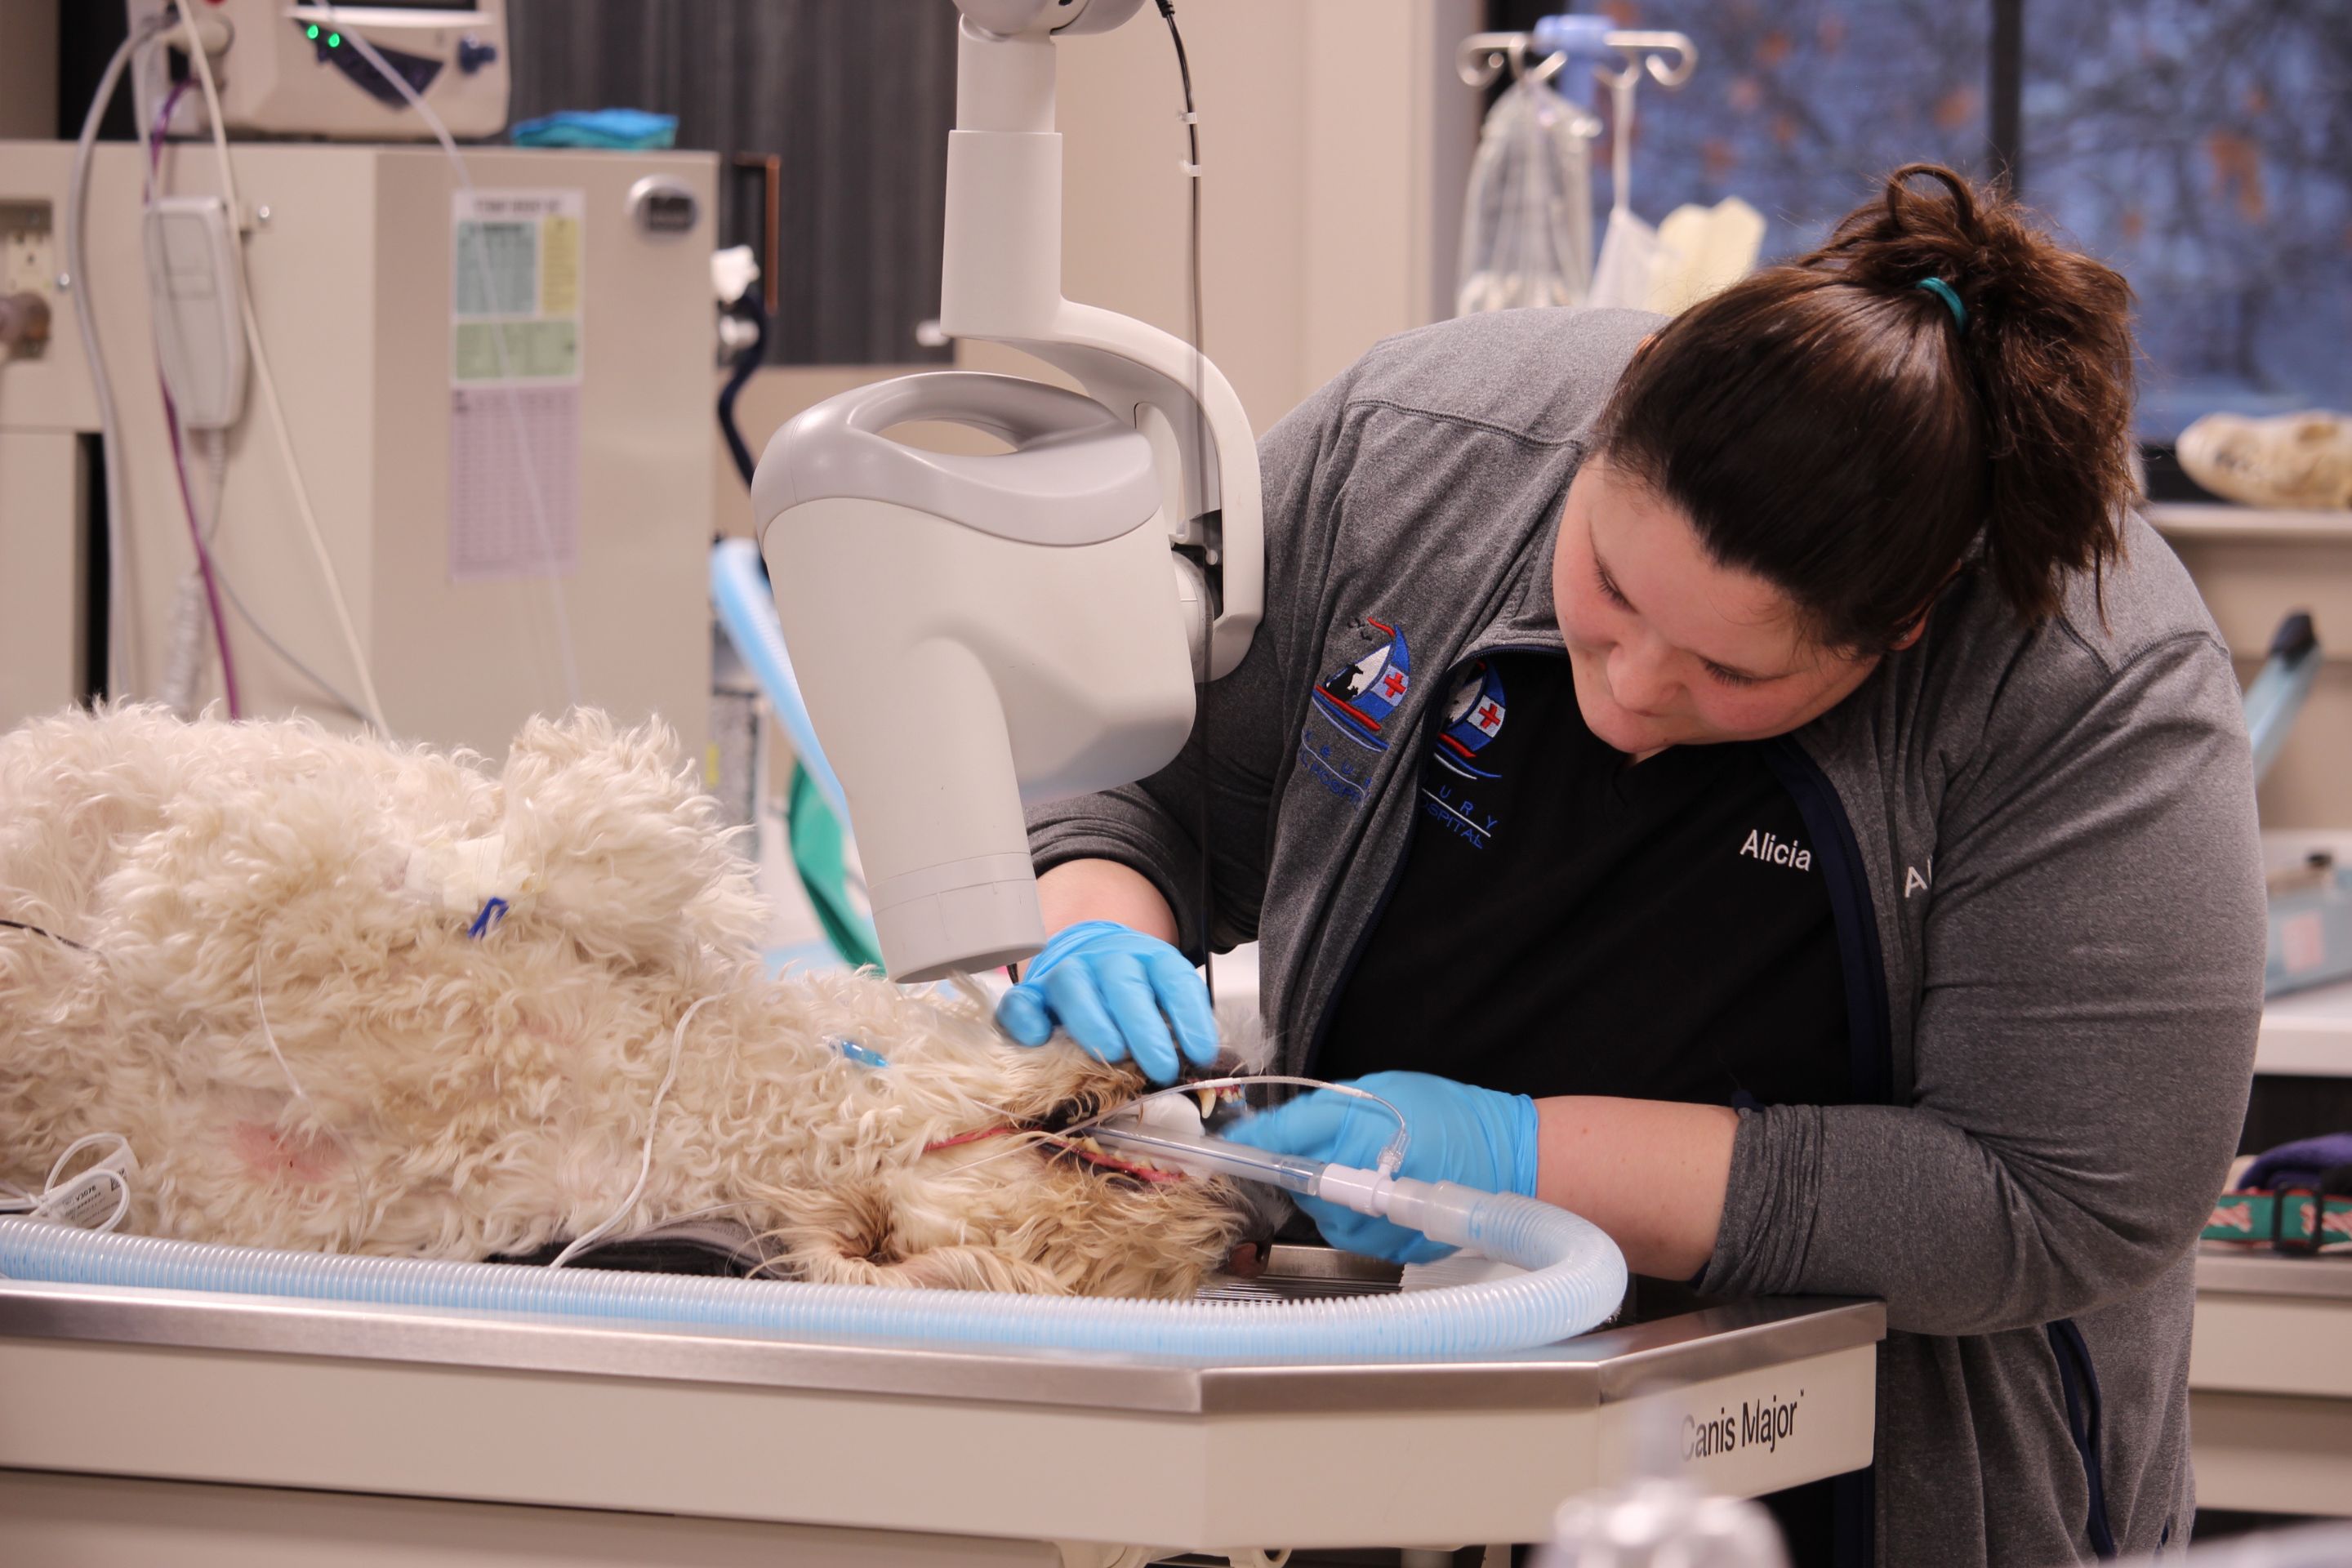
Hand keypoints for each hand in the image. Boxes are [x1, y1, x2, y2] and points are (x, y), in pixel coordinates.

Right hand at [994, 921, 1217, 1085]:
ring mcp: (1066, 972)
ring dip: (1092, 1020)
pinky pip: (1021, 999)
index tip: (1201, 1054)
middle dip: (1143, 1025)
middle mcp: (1107, 960)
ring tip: (1110, 1053)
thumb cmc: (1135, 992)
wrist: (1088, 955)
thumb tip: (1201, 1066)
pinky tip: (1039, 1039)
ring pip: (1072, 984)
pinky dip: (1025, 1017)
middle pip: (1122, 982)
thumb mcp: (1166, 999)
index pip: (1174, 980)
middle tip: (1160, 1066)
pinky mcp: (1032, 992)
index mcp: (1150, 959)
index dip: (1190, 1017)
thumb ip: (1181, 1026)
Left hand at [1221, 1070, 1538, 1263]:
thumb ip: (1317, 1113)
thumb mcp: (1378, 1092)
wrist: (1510, 1158)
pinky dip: (1360, 1216)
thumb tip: (1260, 1132)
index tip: (1214, 1154)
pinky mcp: (1394, 1252)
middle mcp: (1362, 1194)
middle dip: (1308, 1170)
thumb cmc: (1449, 1116)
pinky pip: (1356, 1235)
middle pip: (1301, 1189)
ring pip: (1326, 1216)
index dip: (1247, 1151)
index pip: (1280, 1149)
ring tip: (1375, 1170)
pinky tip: (1389, 1194)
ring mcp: (1378, 1230)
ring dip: (1335, 1197)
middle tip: (1345, 1149)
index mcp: (1355, 1141)